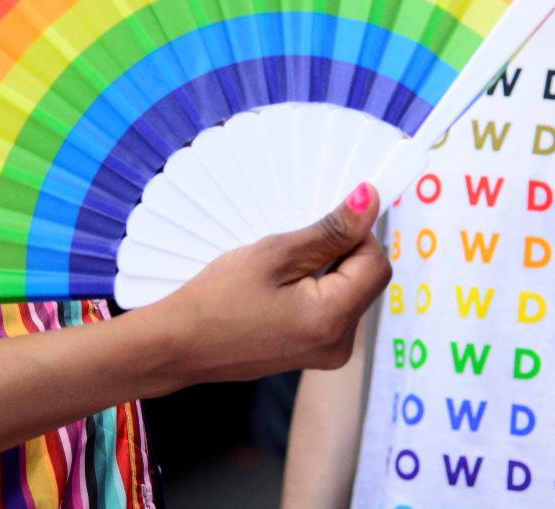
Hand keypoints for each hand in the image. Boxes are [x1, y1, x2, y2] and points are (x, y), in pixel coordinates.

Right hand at [153, 182, 390, 383]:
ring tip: (280, 267)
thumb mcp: (274, 255)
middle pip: (366, 278)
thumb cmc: (216, 299)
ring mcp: (327, 354)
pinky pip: (330, 310)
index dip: (356, 234)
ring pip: (349, 292)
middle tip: (293, 243)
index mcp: (334, 320)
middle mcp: (340, 345)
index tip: (321, 220)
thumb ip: (329, 231)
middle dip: (340, 252)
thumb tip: (371, 200)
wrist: (178, 346)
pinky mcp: (312, 354)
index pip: (376, 262)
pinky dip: (314, 288)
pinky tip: (279, 285)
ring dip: (326, 269)